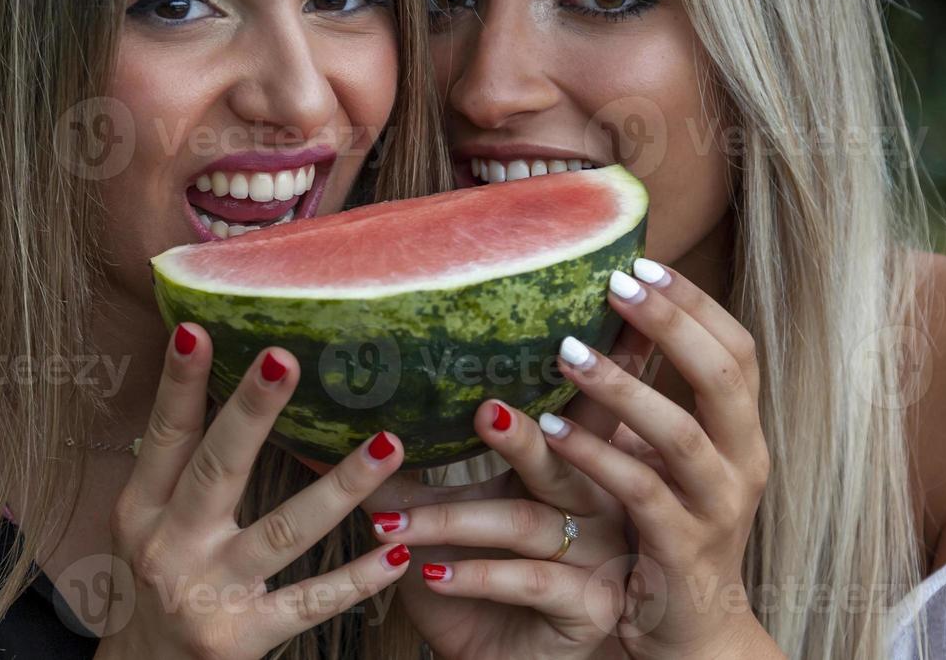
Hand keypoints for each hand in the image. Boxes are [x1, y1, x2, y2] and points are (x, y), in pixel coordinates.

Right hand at [97, 323, 410, 659]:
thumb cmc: (157, 579)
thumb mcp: (149, 520)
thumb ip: (182, 464)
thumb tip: (228, 378)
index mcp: (143, 508)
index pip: (167, 436)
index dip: (180, 384)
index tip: (198, 330)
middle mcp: (171, 547)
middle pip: (218, 470)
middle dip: (252, 414)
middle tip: (285, 358)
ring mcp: (208, 594)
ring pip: (284, 532)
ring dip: (341, 487)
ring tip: (389, 445)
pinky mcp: (243, 639)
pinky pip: (311, 603)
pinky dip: (356, 578)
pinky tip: (398, 551)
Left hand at [362, 386, 641, 659]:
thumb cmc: (469, 584)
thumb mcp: (440, 518)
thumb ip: (411, 470)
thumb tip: (346, 415)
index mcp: (569, 464)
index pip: (583, 410)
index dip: (589, 374)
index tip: (566, 338)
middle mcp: (595, 501)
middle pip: (561, 456)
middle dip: (519, 434)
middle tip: (482, 410)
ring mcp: (599, 555)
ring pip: (526, 521)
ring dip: (451, 521)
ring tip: (392, 523)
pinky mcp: (589, 606)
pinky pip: (531, 580)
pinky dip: (475, 575)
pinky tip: (429, 574)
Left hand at [542, 261, 775, 659]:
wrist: (693, 635)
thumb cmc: (669, 530)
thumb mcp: (671, 459)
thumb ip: (656, 398)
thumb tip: (610, 317)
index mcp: (742, 433)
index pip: (738, 349)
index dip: (695, 303)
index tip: (643, 261)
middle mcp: (743, 464)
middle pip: (725, 377)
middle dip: (671, 325)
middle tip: (613, 287)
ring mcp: (717, 510)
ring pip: (681, 435)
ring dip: (623, 389)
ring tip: (566, 354)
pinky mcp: (680, 550)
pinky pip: (639, 493)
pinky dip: (594, 457)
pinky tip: (549, 430)